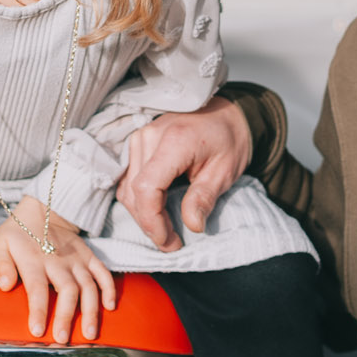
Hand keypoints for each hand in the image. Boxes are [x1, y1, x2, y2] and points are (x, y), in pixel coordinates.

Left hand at [0, 197, 116, 342]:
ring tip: (89, 334)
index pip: (37, 288)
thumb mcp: (0, 243)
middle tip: (62, 339)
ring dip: (90, 310)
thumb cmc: (18, 233)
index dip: (39, 310)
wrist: (44, 209)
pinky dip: (109, 289)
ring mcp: (76, 259)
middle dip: (66, 316)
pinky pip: (103, 273)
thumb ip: (0, 264)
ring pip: (88, 286)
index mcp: (34, 259)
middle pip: (67, 290)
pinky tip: (110, 307)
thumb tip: (3, 286)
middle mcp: (58, 261)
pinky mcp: (89, 257)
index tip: (37, 331)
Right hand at [118, 97, 250, 249]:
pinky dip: (139, 200)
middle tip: (171, 243)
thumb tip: (193, 226)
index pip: (147, 187)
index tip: (168, 241)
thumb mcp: (225, 171)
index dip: (152, 220)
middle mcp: (150, 136)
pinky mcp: (138, 142)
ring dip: (142, 214)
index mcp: (174, 141)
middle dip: (149, 223)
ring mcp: (140, 137)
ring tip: (165, 230)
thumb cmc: (229, 140)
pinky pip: (128, 178)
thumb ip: (204, 198)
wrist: (226, 113)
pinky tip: (157, 212)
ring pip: (127, 187)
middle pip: (134, 191)